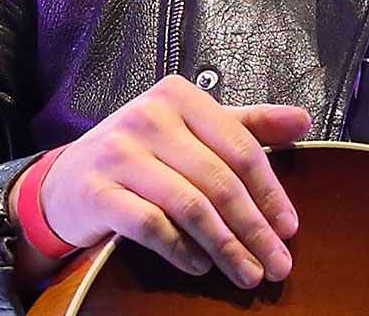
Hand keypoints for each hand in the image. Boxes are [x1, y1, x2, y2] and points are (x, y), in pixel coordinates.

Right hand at [15, 75, 310, 288]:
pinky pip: (150, 225)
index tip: (290, 229)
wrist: (65, 180)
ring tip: (247, 273)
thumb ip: (249, 124)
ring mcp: (119, 152)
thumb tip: (302, 120)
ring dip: (225, 246)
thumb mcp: (194, 129)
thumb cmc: (142, 154)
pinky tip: (200, 264)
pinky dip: (181, 249)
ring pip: (189, 205)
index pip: (240, 148)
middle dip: (254, 229)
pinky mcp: (96, 190)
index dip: (270, 192)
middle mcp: (149, 117)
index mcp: (180, 96)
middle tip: (276, 264)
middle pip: (219, 180)